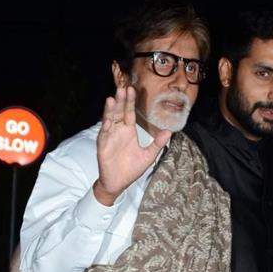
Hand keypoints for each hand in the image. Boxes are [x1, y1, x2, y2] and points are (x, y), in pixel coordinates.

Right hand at [94, 85, 170, 203]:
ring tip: (111, 99)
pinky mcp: (103, 147)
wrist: (118, 183)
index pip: (129, 112)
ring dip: (110, 110)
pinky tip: (108, 121)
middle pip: (118, 112)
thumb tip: (170, 131)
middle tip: (122, 88)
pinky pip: (104, 136)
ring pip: (109, 120)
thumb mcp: (148, 156)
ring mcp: (109, 137)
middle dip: (120, 101)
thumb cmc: (132, 169)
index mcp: (128, 131)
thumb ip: (157, 143)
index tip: (132, 89)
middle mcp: (118, 131)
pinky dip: (106, 128)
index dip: (130, 101)